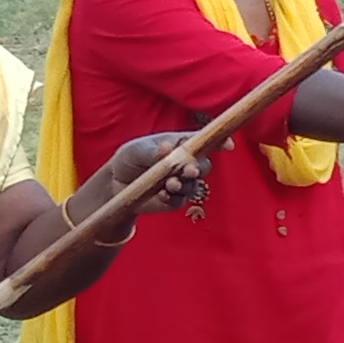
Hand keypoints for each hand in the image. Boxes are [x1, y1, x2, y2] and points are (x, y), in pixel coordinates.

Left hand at [81, 132, 212, 227]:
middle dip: (198, 168)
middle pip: (204, 165)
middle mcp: (186, 163)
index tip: (227, 144)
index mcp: (181, 144)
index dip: (219, 141)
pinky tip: (162, 194)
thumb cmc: (130, 158)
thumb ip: (154, 150)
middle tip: (189, 171)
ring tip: (169, 184)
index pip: (205, 141)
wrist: (115, 184)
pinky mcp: (175, 200)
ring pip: (194, 185)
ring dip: (184, 184)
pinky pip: (181, 200)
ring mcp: (182, 182)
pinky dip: (173, 197)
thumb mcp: (137, 149)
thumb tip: (168, 148)